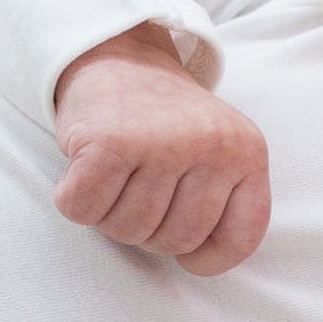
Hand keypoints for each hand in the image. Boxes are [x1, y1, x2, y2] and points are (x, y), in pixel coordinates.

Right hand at [48, 25, 270, 275]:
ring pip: (128, 230)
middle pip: (176, 241)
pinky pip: (85, 210)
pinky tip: (84, 171)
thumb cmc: (164, 125)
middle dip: (149, 232)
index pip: (240, 239)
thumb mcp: (215, 154)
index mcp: (246, 152)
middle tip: (137, 194)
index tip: (188, 250)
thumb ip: (222, 204)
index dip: (209, 258)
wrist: (118, 57)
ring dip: (109, 216)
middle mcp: (210, 145)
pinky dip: (76, 201)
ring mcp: (161, 142)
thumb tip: (199, 264)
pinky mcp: (109, 141)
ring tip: (114, 177)